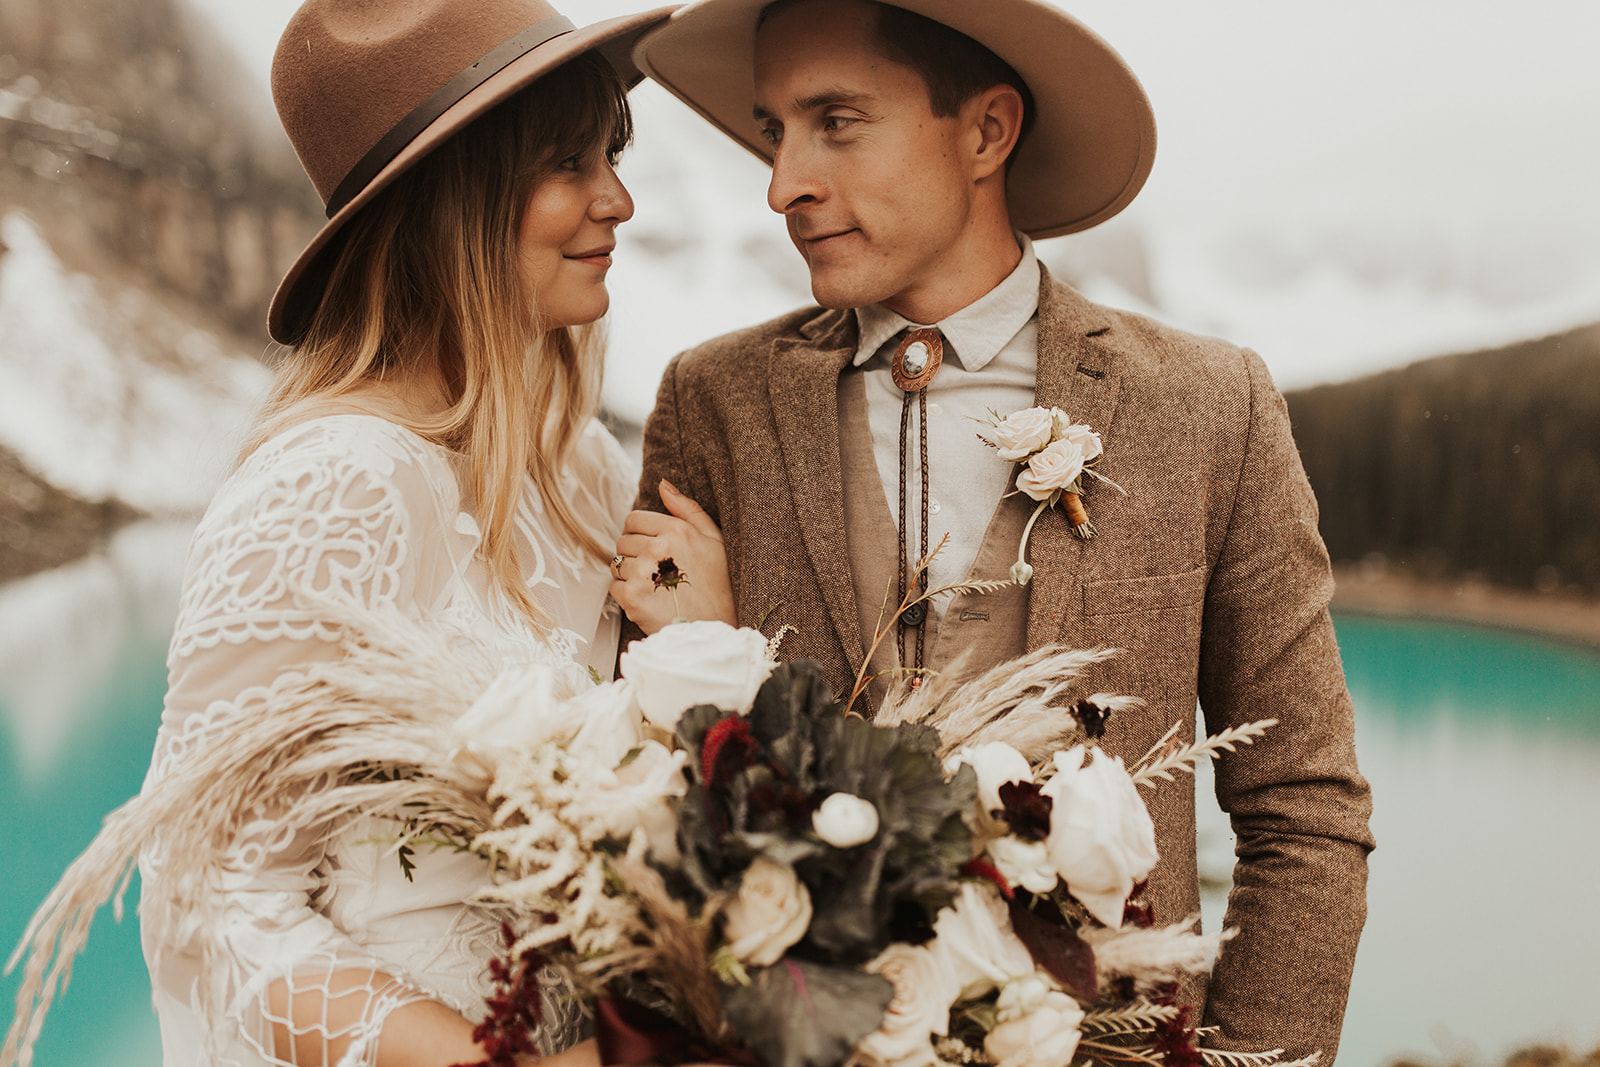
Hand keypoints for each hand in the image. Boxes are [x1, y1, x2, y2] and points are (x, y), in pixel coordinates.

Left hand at [611, 479, 735, 633]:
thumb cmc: (719, 584)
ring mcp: (642, 573)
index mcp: (677, 530)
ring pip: (616, 564)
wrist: (716, 629)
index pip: (634, 519)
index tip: (653, 549)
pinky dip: (626, 594)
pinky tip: (649, 599)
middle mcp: (657, 548)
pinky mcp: (632, 597)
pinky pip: (614, 587)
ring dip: (630, 574)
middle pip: (623, 541)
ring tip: (654, 586)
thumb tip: (662, 484)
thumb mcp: (714, 540)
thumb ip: (688, 509)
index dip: (640, 533)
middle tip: (657, 571)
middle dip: (635, 553)